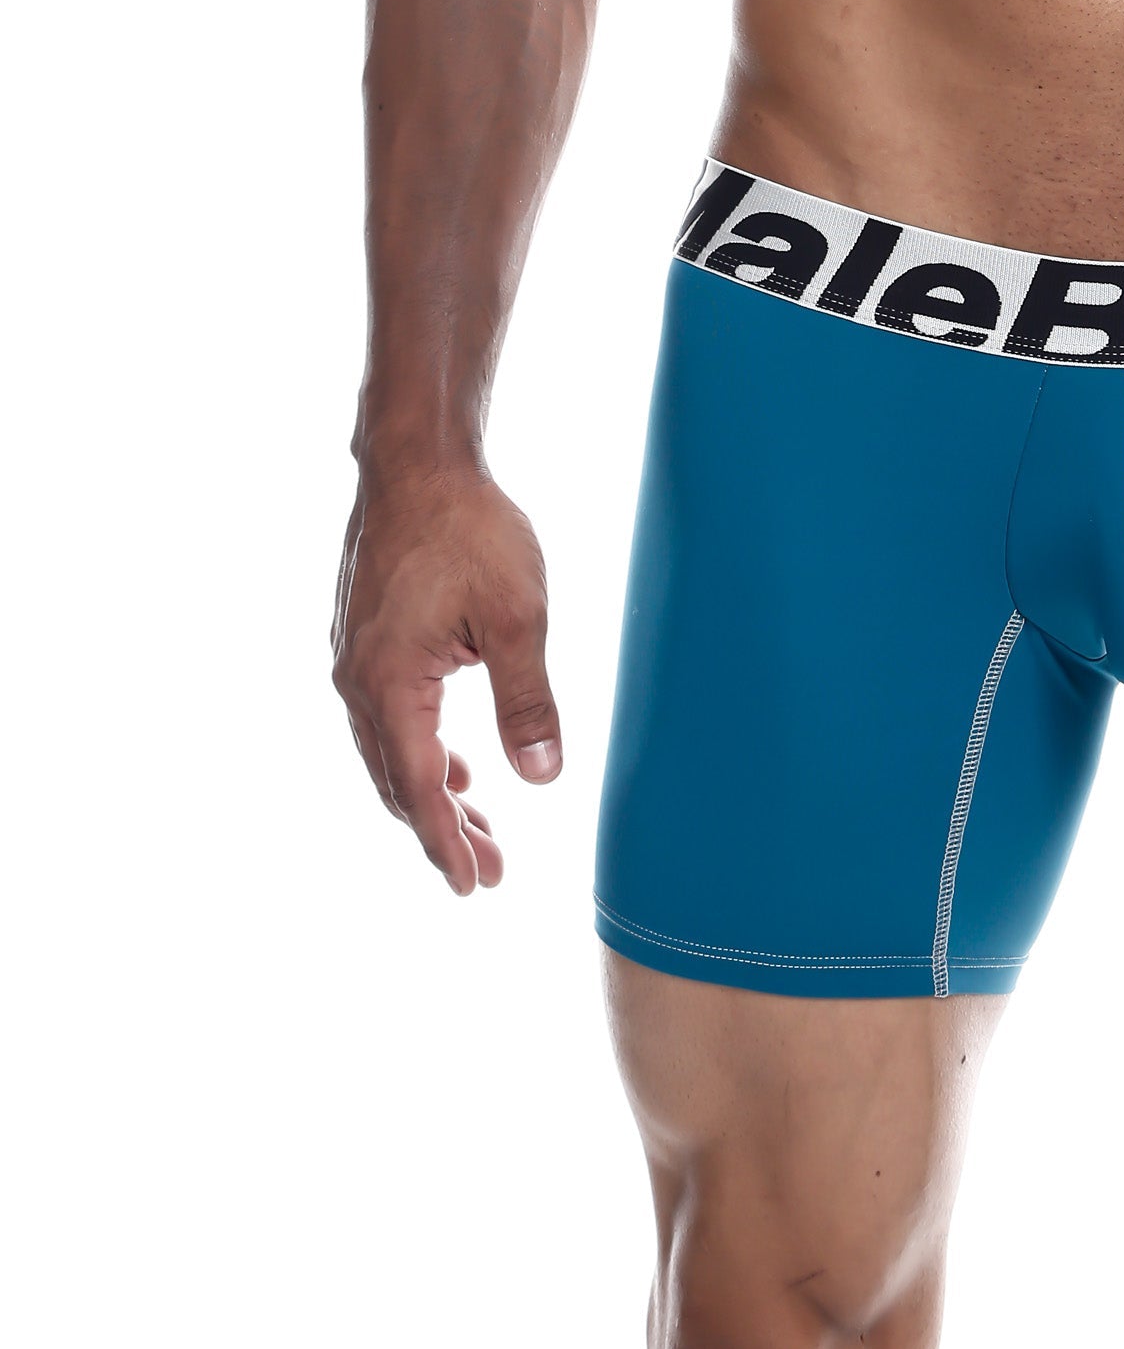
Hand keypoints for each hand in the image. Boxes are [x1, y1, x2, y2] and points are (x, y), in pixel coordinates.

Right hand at [332, 465, 562, 892]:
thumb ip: (529, 701)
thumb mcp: (518, 616)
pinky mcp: (364, 639)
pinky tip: (457, 763)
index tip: (475, 885)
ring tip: (478, 826)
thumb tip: (544, 778)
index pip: (418, 787)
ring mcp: (355, 659)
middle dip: (442, 829)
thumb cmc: (471, 529)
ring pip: (391, 751)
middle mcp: (358, 681)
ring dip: (432, 791)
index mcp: (389, 684)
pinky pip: (387, 719)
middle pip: (397, 780)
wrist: (418, 463)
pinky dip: (420, 752)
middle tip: (490, 871)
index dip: (446, 842)